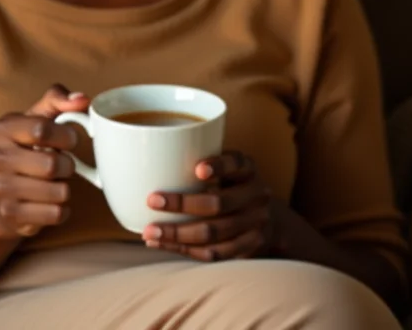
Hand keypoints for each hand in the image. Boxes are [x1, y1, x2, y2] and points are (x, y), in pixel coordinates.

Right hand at [0, 84, 89, 241]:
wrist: (3, 192)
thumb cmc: (29, 147)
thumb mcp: (39, 117)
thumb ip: (59, 100)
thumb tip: (82, 99)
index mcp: (4, 128)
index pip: (42, 129)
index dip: (66, 136)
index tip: (70, 140)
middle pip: (52, 165)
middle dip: (68, 166)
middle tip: (64, 165)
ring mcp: (1, 188)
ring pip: (57, 192)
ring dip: (65, 188)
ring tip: (55, 183)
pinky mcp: (11, 215)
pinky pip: (55, 214)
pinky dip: (62, 209)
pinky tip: (51, 202)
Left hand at [142, 150, 284, 260]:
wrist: (267, 218)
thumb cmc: (230, 184)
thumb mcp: (226, 166)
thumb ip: (199, 159)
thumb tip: (144, 157)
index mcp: (248, 169)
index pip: (236, 163)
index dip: (219, 166)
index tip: (197, 169)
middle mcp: (257, 196)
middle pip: (219, 203)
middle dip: (182, 204)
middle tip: (152, 201)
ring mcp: (255, 225)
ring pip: (213, 234)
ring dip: (178, 234)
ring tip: (150, 231)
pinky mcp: (247, 250)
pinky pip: (213, 254)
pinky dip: (185, 251)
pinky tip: (162, 244)